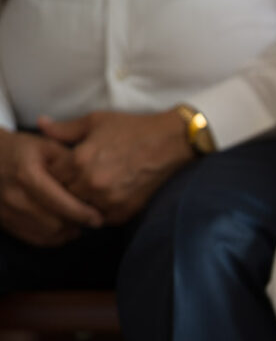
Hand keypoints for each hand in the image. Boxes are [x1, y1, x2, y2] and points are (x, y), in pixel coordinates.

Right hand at [0, 129, 102, 245]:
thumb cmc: (21, 150)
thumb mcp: (46, 147)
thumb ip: (70, 165)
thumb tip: (94, 184)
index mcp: (26, 174)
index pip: (60, 203)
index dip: (82, 213)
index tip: (99, 218)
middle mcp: (14, 196)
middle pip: (55, 223)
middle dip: (77, 223)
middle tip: (92, 219)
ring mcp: (6, 211)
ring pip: (47, 234)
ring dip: (67, 231)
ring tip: (79, 221)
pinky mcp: (4, 221)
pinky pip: (35, 239)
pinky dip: (54, 237)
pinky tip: (64, 228)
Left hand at [38, 109, 195, 223]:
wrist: (169, 143)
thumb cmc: (133, 129)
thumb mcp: (96, 121)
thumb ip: (65, 129)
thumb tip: (41, 124)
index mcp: (79, 160)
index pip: (51, 177)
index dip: (54, 174)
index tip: (61, 171)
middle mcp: (91, 183)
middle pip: (64, 196)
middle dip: (66, 190)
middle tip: (74, 183)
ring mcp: (109, 199)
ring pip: (81, 210)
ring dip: (83, 203)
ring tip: (90, 192)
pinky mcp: (125, 211)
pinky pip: (103, 218)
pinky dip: (101, 211)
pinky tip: (105, 199)